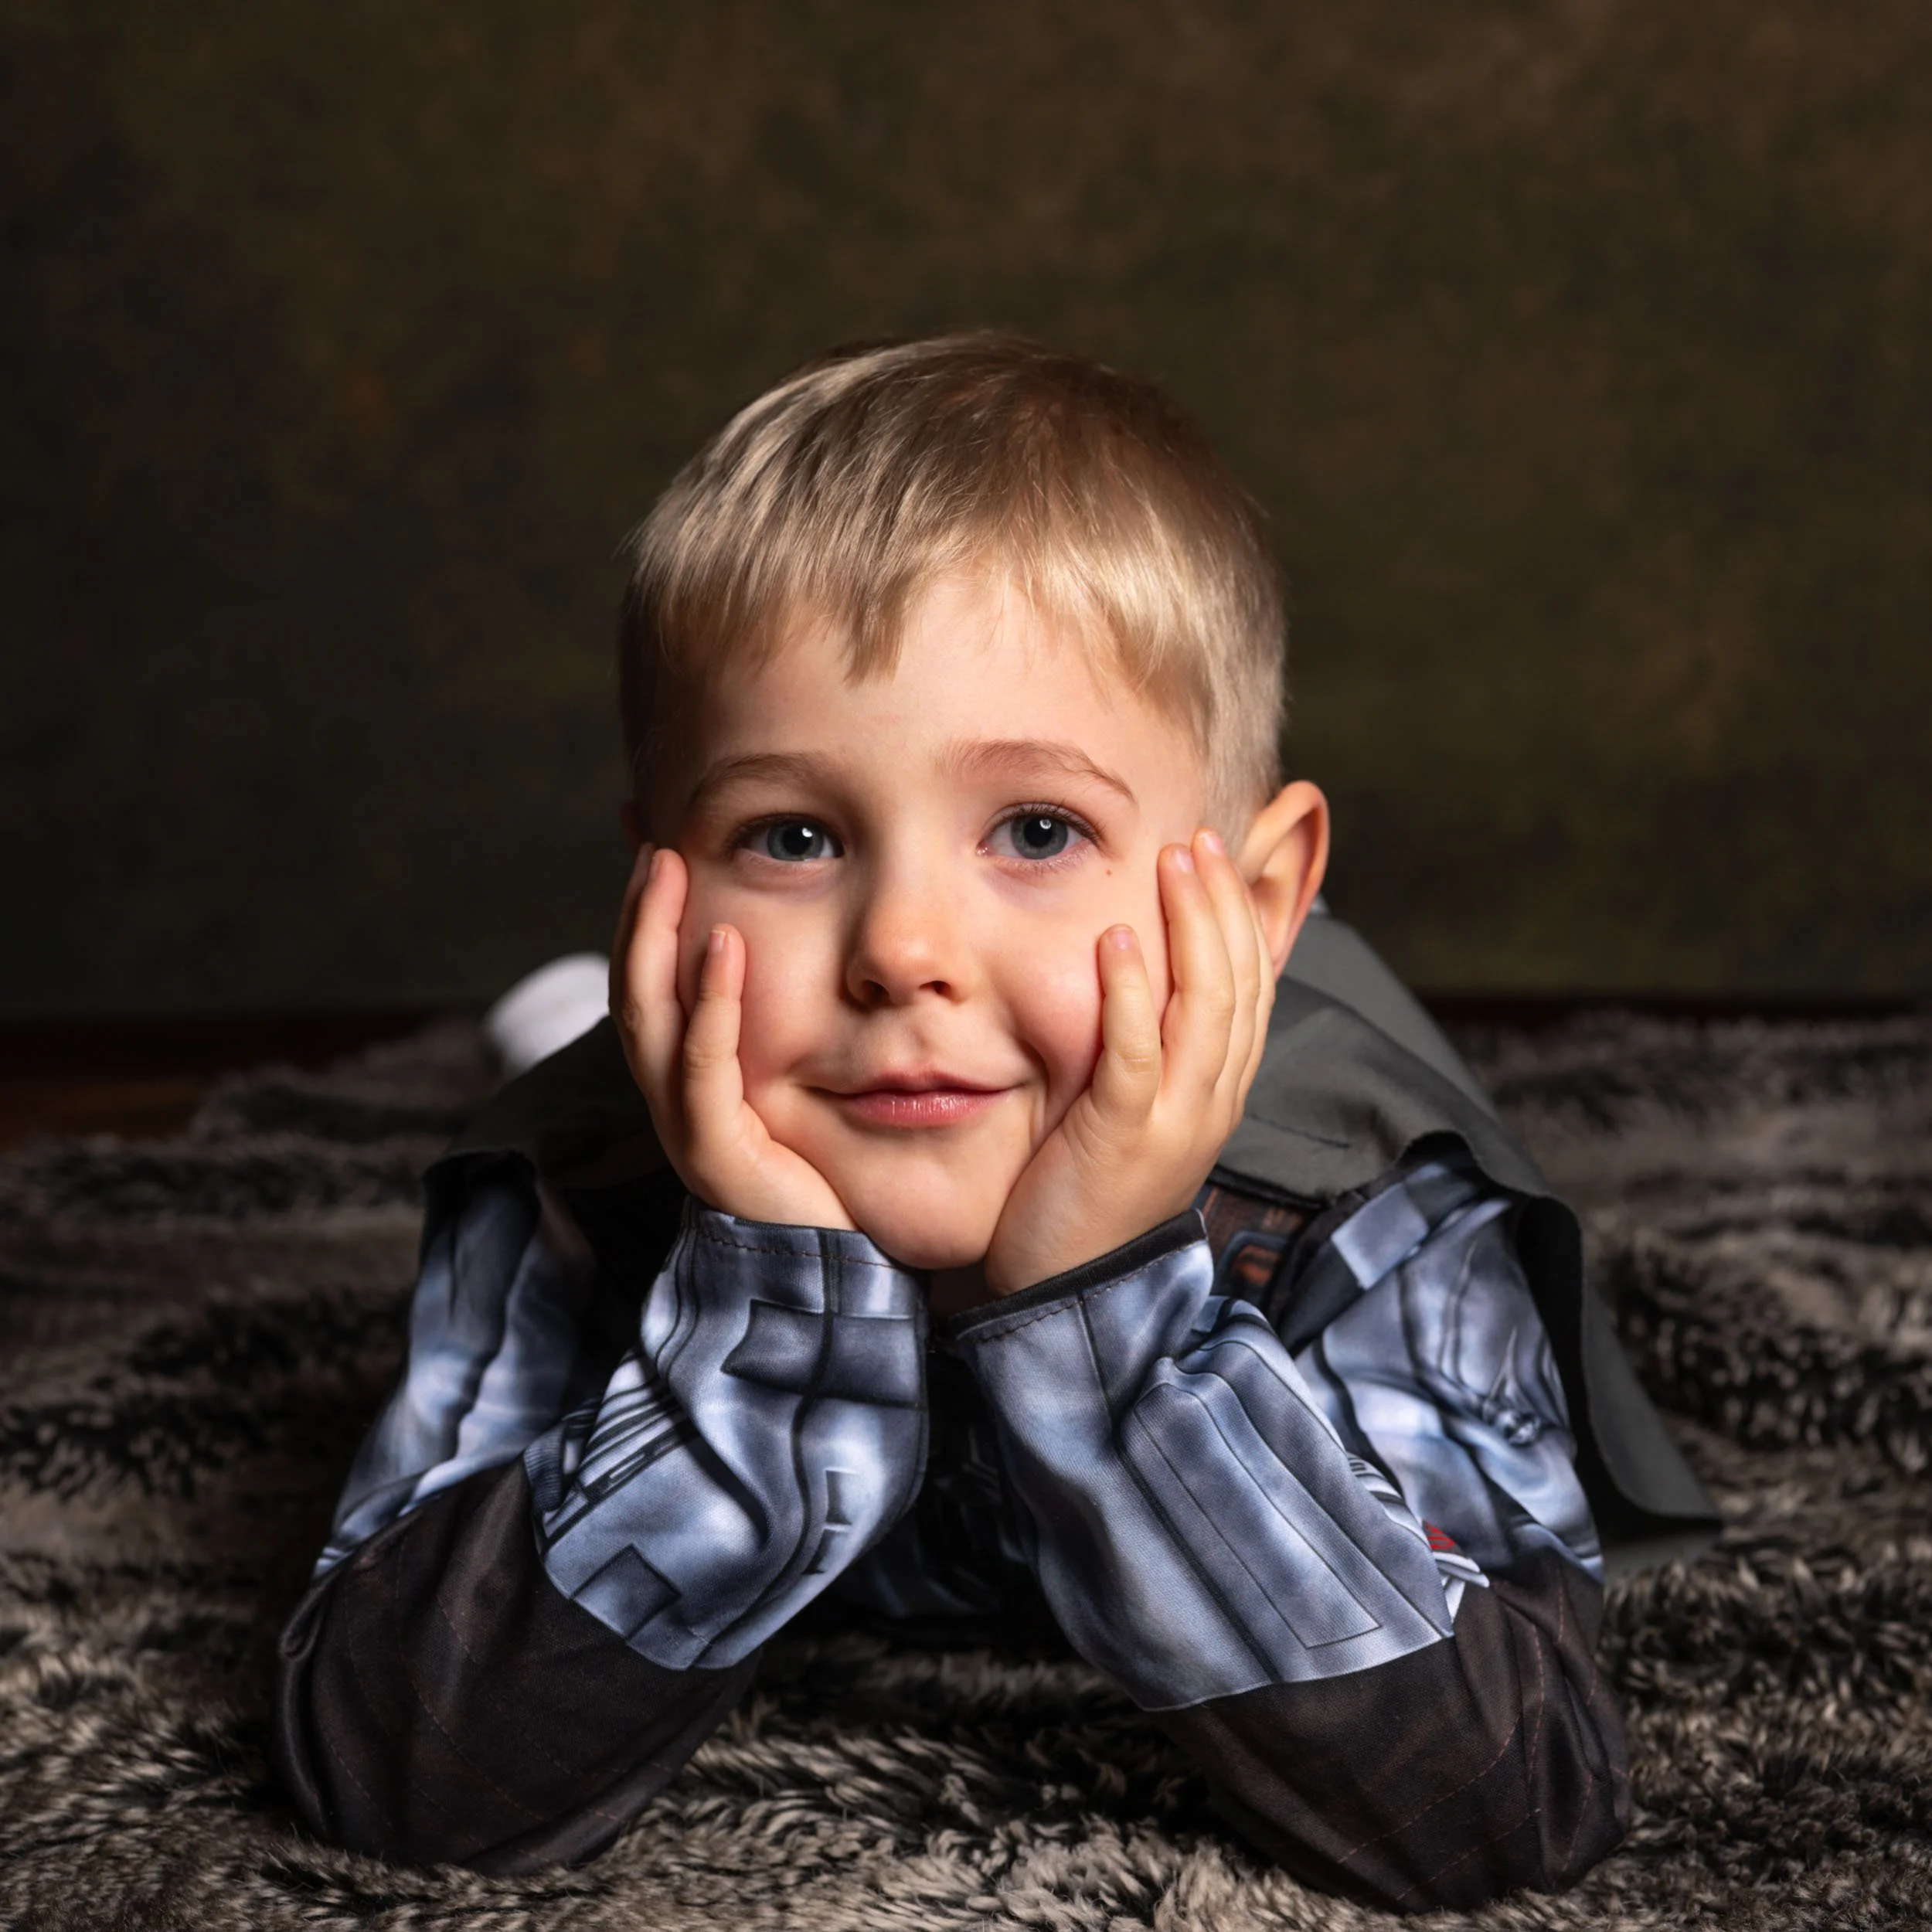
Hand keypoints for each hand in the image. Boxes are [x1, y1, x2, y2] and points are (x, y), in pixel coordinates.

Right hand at [612, 845, 854, 1229]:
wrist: (845, 1279)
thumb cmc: (834, 1182)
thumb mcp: (805, 1092)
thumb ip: (795, 1035)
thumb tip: (805, 968)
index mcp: (688, 1088)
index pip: (649, 992)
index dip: (645, 926)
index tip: (658, 856)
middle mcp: (674, 1105)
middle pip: (633, 994)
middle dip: (640, 917)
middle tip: (655, 847)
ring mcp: (687, 1131)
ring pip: (649, 1020)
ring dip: (656, 940)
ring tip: (670, 872)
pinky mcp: (716, 1155)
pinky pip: (701, 1067)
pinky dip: (708, 1004)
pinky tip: (724, 947)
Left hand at [980, 828, 1272, 1295]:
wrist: (1069, 1295)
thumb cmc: (1089, 1196)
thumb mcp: (1138, 1115)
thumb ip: (1154, 1053)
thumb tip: (1148, 980)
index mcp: (1220, 1093)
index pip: (1253, 988)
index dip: (1240, 916)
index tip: (1215, 855)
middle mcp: (1214, 1102)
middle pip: (1238, 984)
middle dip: (1221, 904)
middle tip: (1197, 841)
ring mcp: (1177, 1121)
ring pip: (1205, 1007)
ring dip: (1190, 927)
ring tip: (1172, 862)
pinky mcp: (1126, 1137)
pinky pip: (1138, 1054)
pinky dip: (1133, 993)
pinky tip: (1119, 941)